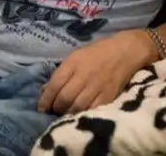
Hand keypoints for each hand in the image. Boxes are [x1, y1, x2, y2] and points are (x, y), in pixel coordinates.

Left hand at [37, 30, 152, 114]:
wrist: (125, 51)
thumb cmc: (97, 52)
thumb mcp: (75, 56)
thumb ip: (61, 72)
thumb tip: (45, 91)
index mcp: (74, 62)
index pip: (55, 84)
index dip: (45, 99)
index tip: (41, 107)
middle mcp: (84, 74)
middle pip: (65, 98)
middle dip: (56, 107)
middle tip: (54, 110)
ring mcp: (97, 86)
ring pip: (77, 107)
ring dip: (68, 113)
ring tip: (65, 113)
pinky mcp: (109, 96)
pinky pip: (92, 110)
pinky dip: (83, 114)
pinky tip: (79, 113)